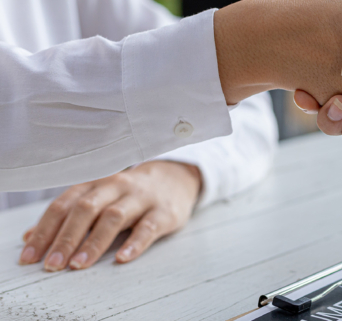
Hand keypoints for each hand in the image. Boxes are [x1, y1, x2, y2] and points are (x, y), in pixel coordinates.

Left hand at [18, 161, 200, 270]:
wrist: (175, 179)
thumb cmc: (130, 193)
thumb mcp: (98, 197)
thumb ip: (67, 215)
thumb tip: (29, 237)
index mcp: (95, 184)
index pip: (63, 205)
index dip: (44, 230)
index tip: (30, 256)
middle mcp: (116, 187)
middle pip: (86, 209)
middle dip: (66, 238)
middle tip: (52, 264)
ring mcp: (141, 198)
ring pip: (114, 217)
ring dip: (94, 242)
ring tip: (79, 264)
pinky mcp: (164, 212)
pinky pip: (148, 227)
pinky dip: (135, 243)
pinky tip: (123, 258)